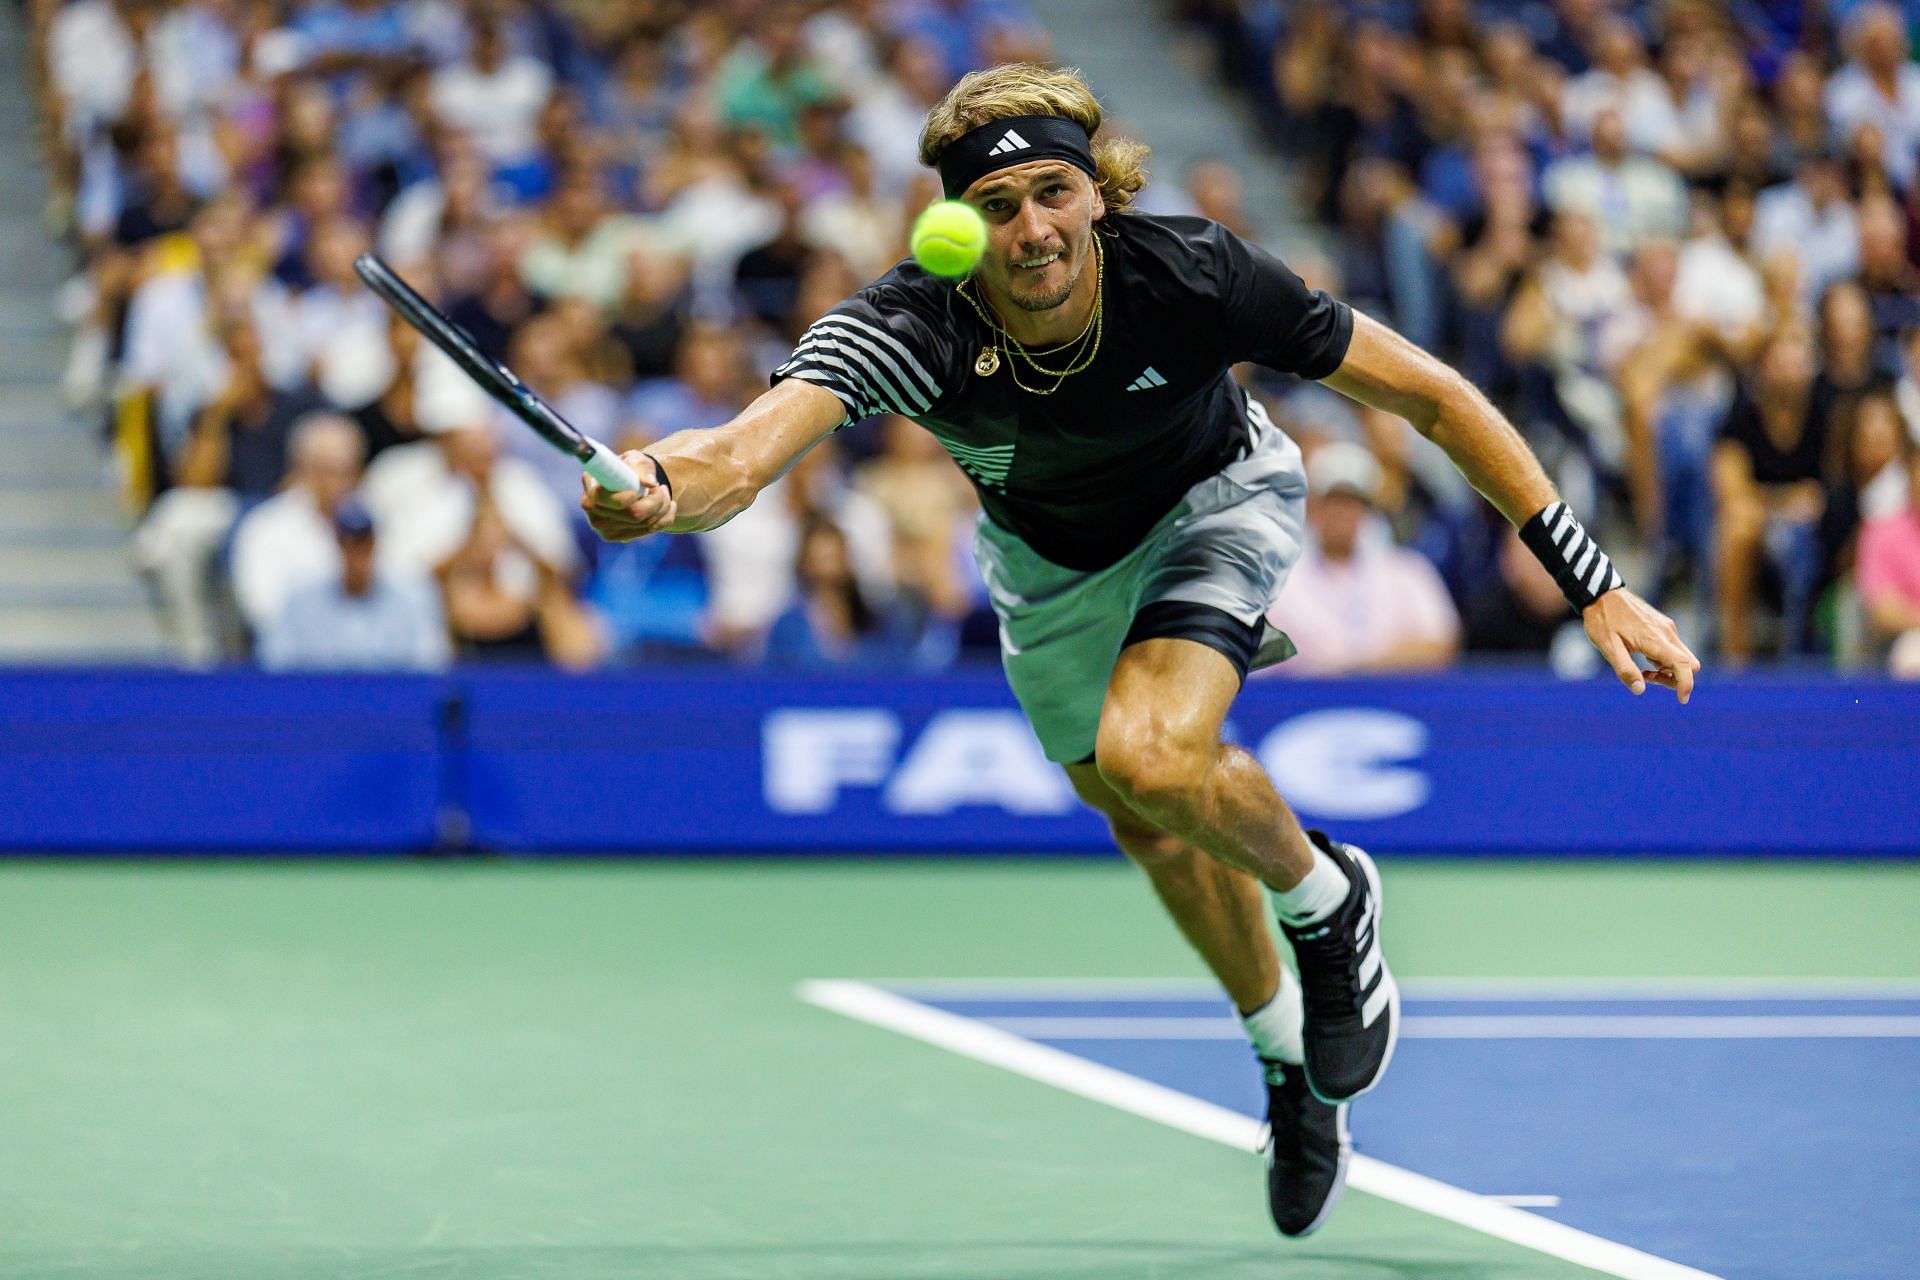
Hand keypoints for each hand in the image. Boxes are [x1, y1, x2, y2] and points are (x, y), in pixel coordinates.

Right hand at [580, 450, 675, 542]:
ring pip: (646, 524)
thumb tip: (650, 482)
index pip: (612, 502)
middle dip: (656, 500)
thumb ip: (641, 468)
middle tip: (660, 486)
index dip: (632, 496)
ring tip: (664, 491)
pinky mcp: (620, 537)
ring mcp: (605, 529)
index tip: (647, 485)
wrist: (629, 482)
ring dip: (663, 506)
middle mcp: (594, 513)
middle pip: (634, 515)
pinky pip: (651, 530)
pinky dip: (666, 517)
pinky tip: (668, 505)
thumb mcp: (635, 460)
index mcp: (591, 490)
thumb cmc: (629, 468)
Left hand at [1583, 589, 1701, 702]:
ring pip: (1682, 656)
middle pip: (1689, 663)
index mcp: (1655, 639)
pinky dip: (1665, 659)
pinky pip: (1673, 647)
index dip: (1686, 684)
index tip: (1682, 699)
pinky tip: (1644, 657)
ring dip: (1668, 669)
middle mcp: (1666, 632)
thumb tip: (1640, 690)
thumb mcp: (1608, 648)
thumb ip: (1625, 669)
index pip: (1683, 665)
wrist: (1601, 594)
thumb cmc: (1602, 620)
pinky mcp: (1662, 624)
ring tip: (1642, 669)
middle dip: (1675, 678)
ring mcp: (1666, 627)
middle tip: (1648, 677)